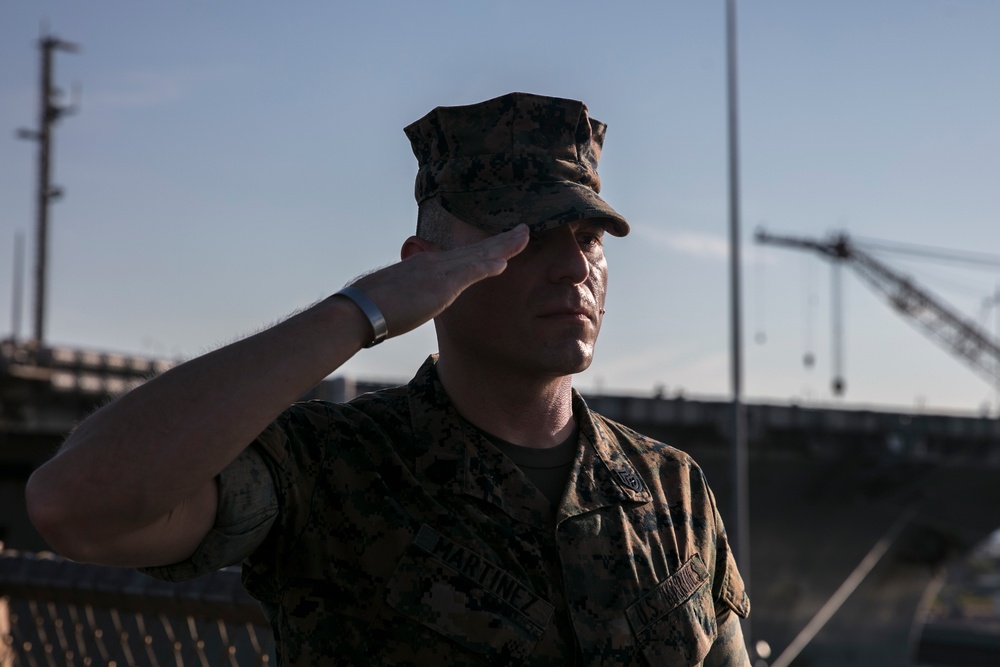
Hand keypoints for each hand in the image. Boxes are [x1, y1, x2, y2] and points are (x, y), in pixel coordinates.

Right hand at [349, 224, 528, 339]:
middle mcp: (433, 263)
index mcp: (424, 266)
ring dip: (503, 245)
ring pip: (477, 254)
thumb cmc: (370, 309)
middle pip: (474, 250)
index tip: (498, 246)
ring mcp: (437, 271)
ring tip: (524, 236)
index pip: (460, 257)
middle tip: (522, 230)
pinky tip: (505, 260)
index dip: (482, 250)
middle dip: (500, 241)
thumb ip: (408, 296)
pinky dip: (488, 264)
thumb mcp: (395, 298)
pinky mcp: (439, 284)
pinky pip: (470, 272)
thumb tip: (407, 302)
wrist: (357, 310)